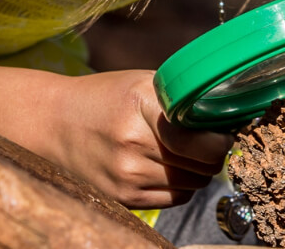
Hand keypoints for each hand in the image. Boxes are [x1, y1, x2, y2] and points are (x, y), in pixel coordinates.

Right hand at [42, 70, 233, 208]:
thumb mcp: (143, 84)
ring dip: (196, 170)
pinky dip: (181, 184)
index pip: (201, 140)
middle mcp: (133, 144)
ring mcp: (127, 176)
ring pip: (194, 184)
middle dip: (212, 153)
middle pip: (204, 165)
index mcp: (142, 106)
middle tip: (203, 139)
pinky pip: (176, 198)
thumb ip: (183, 100)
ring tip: (180, 151)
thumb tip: (229, 119)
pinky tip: (165, 165)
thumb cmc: (106, 98)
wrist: (55, 123)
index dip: (221, 140)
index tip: (224, 132)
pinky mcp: (124, 199)